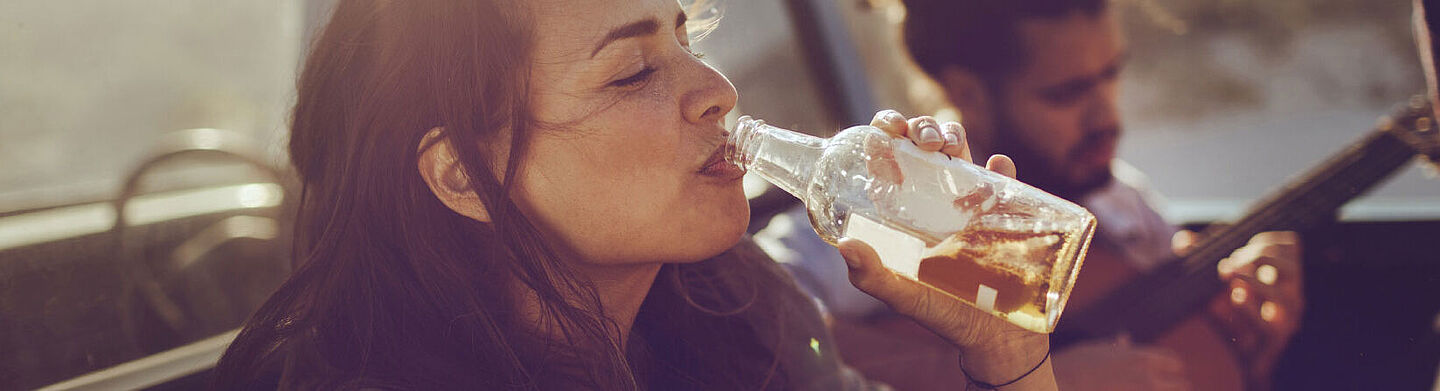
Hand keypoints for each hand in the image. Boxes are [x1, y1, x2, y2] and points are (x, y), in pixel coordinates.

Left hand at [838, 110, 1051, 388]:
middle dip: (922, 128)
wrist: (995, 336)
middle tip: (924, 143)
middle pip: (924, 144)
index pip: (889, 159)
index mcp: (904, 211)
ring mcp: (969, 201)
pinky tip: (996, 164)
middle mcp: (933, 199)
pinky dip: (1001, 166)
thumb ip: (872, 275)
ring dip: (954, 134)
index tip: (887, 130)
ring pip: (960, 150)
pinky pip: (1004, 178)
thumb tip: (844, 244)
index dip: (886, 134)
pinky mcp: (1003, 211)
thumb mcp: (902, 296)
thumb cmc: (942, 315)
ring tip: (951, 148)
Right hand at [1053, 336, 1191, 390]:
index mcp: (1141, 357)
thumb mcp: (1098, 350)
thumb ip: (1118, 347)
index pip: (1173, 361)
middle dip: (1176, 386)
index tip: (1170, 370)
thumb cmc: (1076, 363)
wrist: (1060, 382)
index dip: (1172, 366)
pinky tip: (1132, 390)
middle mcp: (1147, 378)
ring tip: (1153, 388)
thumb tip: (1125, 339)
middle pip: (1181, 385)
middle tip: (1169, 386)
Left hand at [1174, 230, 1303, 378]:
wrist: (1233, 355)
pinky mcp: (1276, 337)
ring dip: (1254, 281)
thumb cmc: (1226, 308)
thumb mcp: (1214, 278)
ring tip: (1228, 275)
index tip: (1239, 248)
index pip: (1290, 245)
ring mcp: (1287, 316)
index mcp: (1283, 273)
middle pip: (1291, 264)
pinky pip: (1270, 324)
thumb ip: (1200, 256)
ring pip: (1284, 295)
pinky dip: (1252, 309)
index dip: (1265, 241)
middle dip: (1258, 257)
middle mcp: (1291, 292)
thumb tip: (1182, 241)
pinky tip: (1235, 297)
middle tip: (1228, 264)